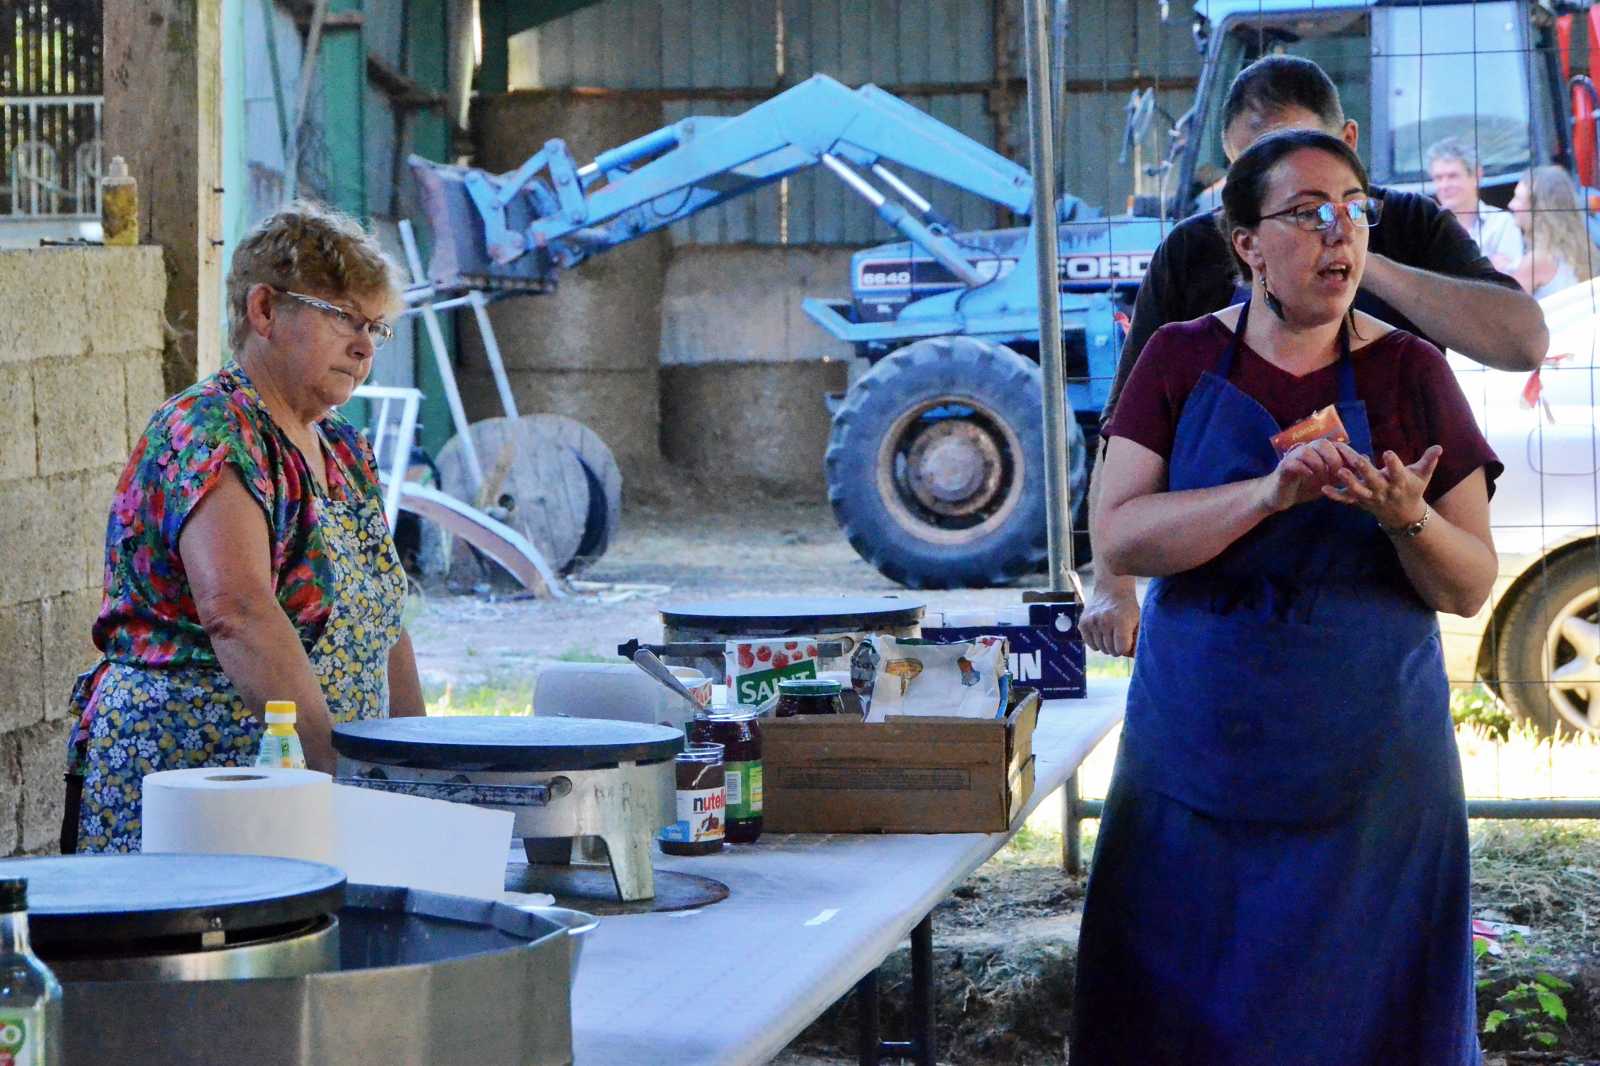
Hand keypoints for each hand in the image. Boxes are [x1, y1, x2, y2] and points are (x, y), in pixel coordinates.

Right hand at [1082, 574, 1138, 656]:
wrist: (1111, 589)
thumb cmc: (1128, 608)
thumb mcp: (1138, 621)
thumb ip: (1137, 640)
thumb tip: (1134, 658)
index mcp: (1121, 621)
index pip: (1121, 650)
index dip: (1126, 647)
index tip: (1128, 641)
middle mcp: (1104, 621)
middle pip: (1111, 651)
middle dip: (1117, 647)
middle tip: (1119, 637)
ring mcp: (1092, 622)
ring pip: (1100, 649)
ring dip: (1107, 645)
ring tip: (1111, 633)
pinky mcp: (1083, 623)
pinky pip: (1090, 644)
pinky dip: (1096, 642)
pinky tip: (1102, 633)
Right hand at [1256, 438, 1350, 513]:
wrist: (1280, 496)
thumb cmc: (1305, 486)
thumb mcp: (1329, 480)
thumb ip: (1344, 471)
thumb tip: (1365, 460)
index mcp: (1319, 452)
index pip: (1337, 446)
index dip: (1349, 454)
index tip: (1359, 466)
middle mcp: (1306, 450)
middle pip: (1322, 444)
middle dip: (1334, 458)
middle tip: (1339, 474)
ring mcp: (1293, 458)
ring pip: (1307, 451)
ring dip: (1318, 464)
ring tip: (1324, 478)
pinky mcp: (1283, 468)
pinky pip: (1293, 463)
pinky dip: (1303, 469)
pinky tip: (1310, 477)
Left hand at [1322, 442, 1440, 528]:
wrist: (1404, 515)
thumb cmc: (1413, 489)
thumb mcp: (1423, 476)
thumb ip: (1429, 461)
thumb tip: (1439, 446)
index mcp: (1400, 482)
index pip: (1398, 472)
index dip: (1393, 463)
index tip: (1388, 452)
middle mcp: (1384, 490)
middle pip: (1374, 480)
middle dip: (1366, 470)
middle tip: (1357, 460)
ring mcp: (1371, 497)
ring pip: (1358, 490)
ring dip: (1349, 481)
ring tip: (1339, 471)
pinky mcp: (1360, 502)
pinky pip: (1346, 499)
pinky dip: (1335, 495)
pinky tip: (1323, 489)